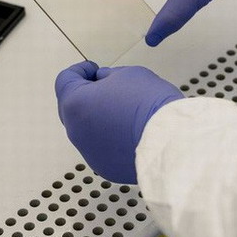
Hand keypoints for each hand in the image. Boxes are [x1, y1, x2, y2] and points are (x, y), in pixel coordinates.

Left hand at [55, 61, 183, 183]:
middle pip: (72, 108)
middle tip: (108, 88)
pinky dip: (111, 139)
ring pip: (87, 130)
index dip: (80, 70)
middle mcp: (76, 131)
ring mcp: (89, 152)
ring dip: (99, 118)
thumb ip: (109, 76)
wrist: (170, 140)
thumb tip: (103, 82)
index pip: (65, 80)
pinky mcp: (105, 167)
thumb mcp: (129, 74)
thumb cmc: (150, 104)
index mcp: (76, 103)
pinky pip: (102, 148)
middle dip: (87, 95)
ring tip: (125, 111)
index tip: (93, 69)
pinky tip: (131, 132)